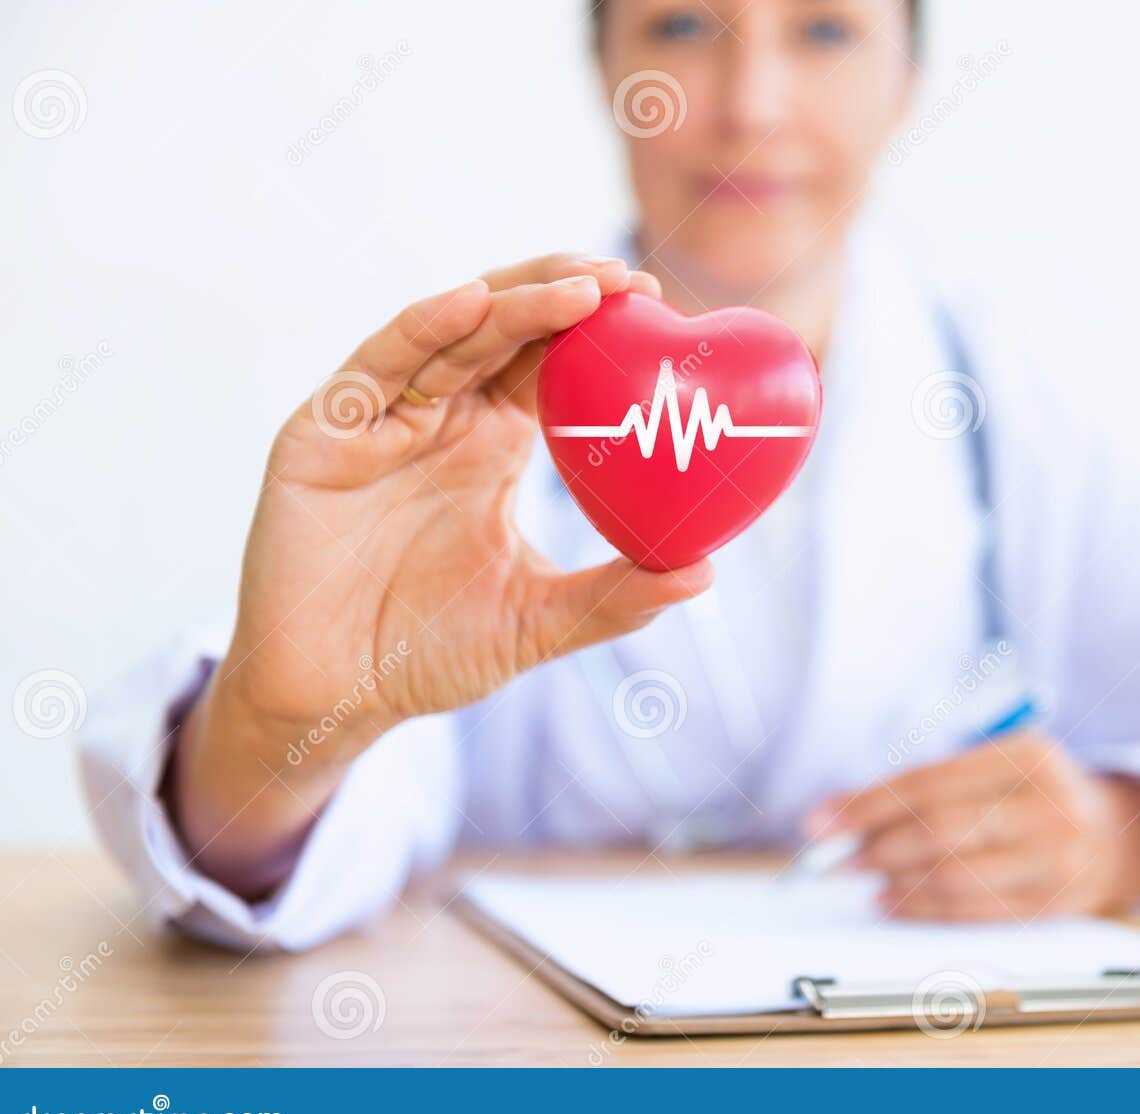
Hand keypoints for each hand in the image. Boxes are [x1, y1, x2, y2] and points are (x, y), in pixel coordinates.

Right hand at [176, 255, 711, 893]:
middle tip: (624, 279)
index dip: (595, 327)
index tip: (654, 300)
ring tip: (576, 287)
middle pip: (504, 329)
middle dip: (562, 294)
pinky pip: (375, 367)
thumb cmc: (430, 654)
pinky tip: (472, 303)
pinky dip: (423, 329)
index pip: (548, 362)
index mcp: (491, 446)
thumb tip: (705, 574)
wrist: (333, 697)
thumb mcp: (539, 622)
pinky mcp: (323, 433)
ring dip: (512, 303)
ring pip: (450, 336)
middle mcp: (438, 419)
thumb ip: (616, 598)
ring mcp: (380, 420)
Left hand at [803, 732, 1139, 920]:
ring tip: (864, 878)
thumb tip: (841, 814)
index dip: (866, 804)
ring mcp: (1056, 858)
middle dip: (874, 846)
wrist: (1127, 835)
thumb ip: (931, 783)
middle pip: (940, 830)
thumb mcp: (1000, 765)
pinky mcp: (1057, 903)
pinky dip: (925, 909)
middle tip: (834, 858)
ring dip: (896, 881)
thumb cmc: (1041, 793)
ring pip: (955, 876)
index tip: (820, 822)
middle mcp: (1048, 805)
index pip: (929, 782)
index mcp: (1029, 755)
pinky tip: (894, 901)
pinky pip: (976, 912)